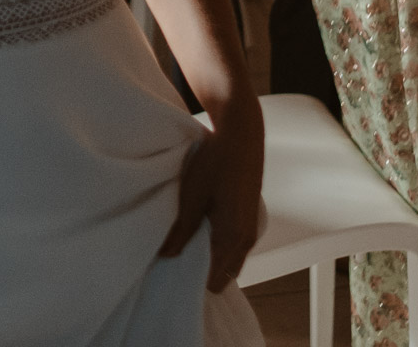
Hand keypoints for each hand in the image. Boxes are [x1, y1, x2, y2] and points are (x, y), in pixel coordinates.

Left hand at [161, 116, 263, 292]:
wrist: (241, 136)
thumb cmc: (216, 164)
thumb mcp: (191, 198)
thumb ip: (180, 231)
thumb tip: (166, 256)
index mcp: (233, 238)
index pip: (216, 280)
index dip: (194, 282)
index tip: (174, 278)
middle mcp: (247, 239)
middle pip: (225, 273)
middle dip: (202, 272)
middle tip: (176, 261)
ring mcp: (251, 228)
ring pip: (230, 258)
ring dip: (211, 257)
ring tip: (184, 245)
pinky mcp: (249, 217)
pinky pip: (234, 244)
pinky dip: (218, 244)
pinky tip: (199, 231)